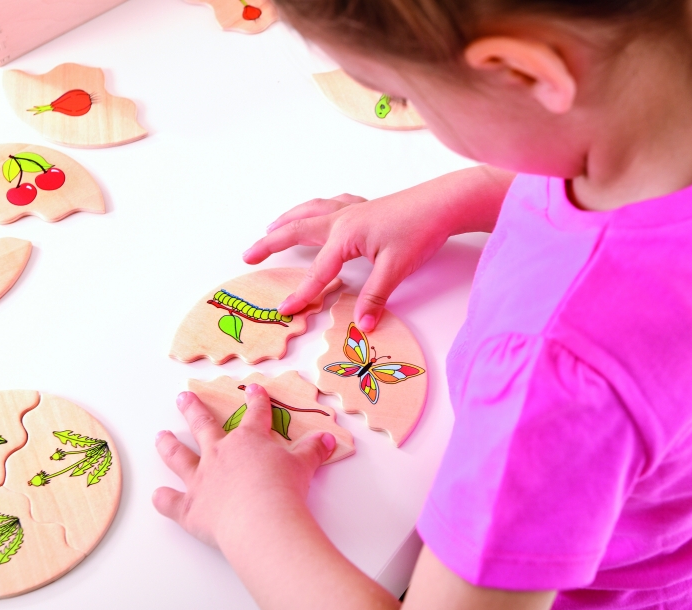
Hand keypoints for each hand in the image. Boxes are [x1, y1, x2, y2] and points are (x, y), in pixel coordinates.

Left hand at [152, 385, 334, 548]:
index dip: (256, 400)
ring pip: (179, 458)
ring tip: (161, 436)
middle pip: (204, 426)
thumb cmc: (284, 490)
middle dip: (193, 410)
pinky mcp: (191, 509)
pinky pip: (171, 502)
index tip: (253, 389)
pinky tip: (159, 495)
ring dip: (169, 446)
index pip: (255, 414)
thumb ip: (312, 451)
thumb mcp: (304, 466)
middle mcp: (220, 455)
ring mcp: (201, 481)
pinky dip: (164, 499)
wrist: (261, 521)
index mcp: (249, 441)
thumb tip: (326, 439)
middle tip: (183, 397)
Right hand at [243, 167, 514, 331]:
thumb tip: (363, 325)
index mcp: (346, 235)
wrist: (443, 201)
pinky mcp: (365, 206)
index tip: (283, 309)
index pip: (318, 271)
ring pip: (310, 212)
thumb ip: (375, 296)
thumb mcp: (397, 268)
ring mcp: (352, 209)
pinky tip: (317, 211)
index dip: (301, 293)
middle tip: (247, 255)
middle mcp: (343, 218)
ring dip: (287, 220)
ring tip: (270, 228)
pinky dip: (315, 208)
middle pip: (297, 229)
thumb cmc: (421, 230)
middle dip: (270, 243)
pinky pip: (330, 204)